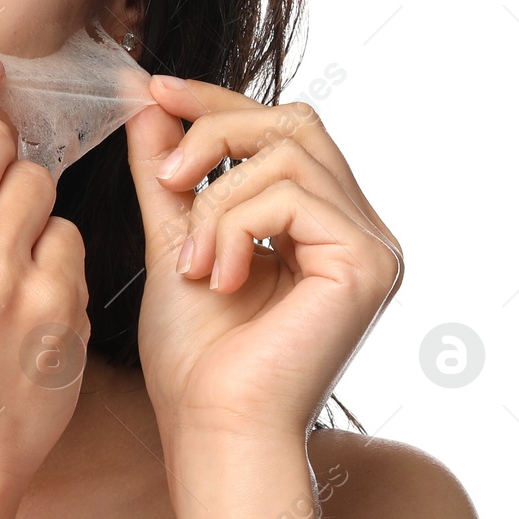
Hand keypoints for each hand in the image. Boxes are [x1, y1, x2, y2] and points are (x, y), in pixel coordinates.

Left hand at [124, 75, 402, 452]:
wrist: (212, 428)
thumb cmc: (196, 358)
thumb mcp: (173, 241)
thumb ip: (167, 175)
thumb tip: (146, 103)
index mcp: (321, 224)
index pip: (281, 129)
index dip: (218, 102)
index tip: (153, 90)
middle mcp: (359, 229)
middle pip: (295, 121)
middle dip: (215, 131)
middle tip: (165, 177)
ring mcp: (373, 246)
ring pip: (287, 154)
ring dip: (215, 199)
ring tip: (192, 262)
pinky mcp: (368, 263)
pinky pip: (292, 196)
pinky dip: (235, 227)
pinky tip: (219, 278)